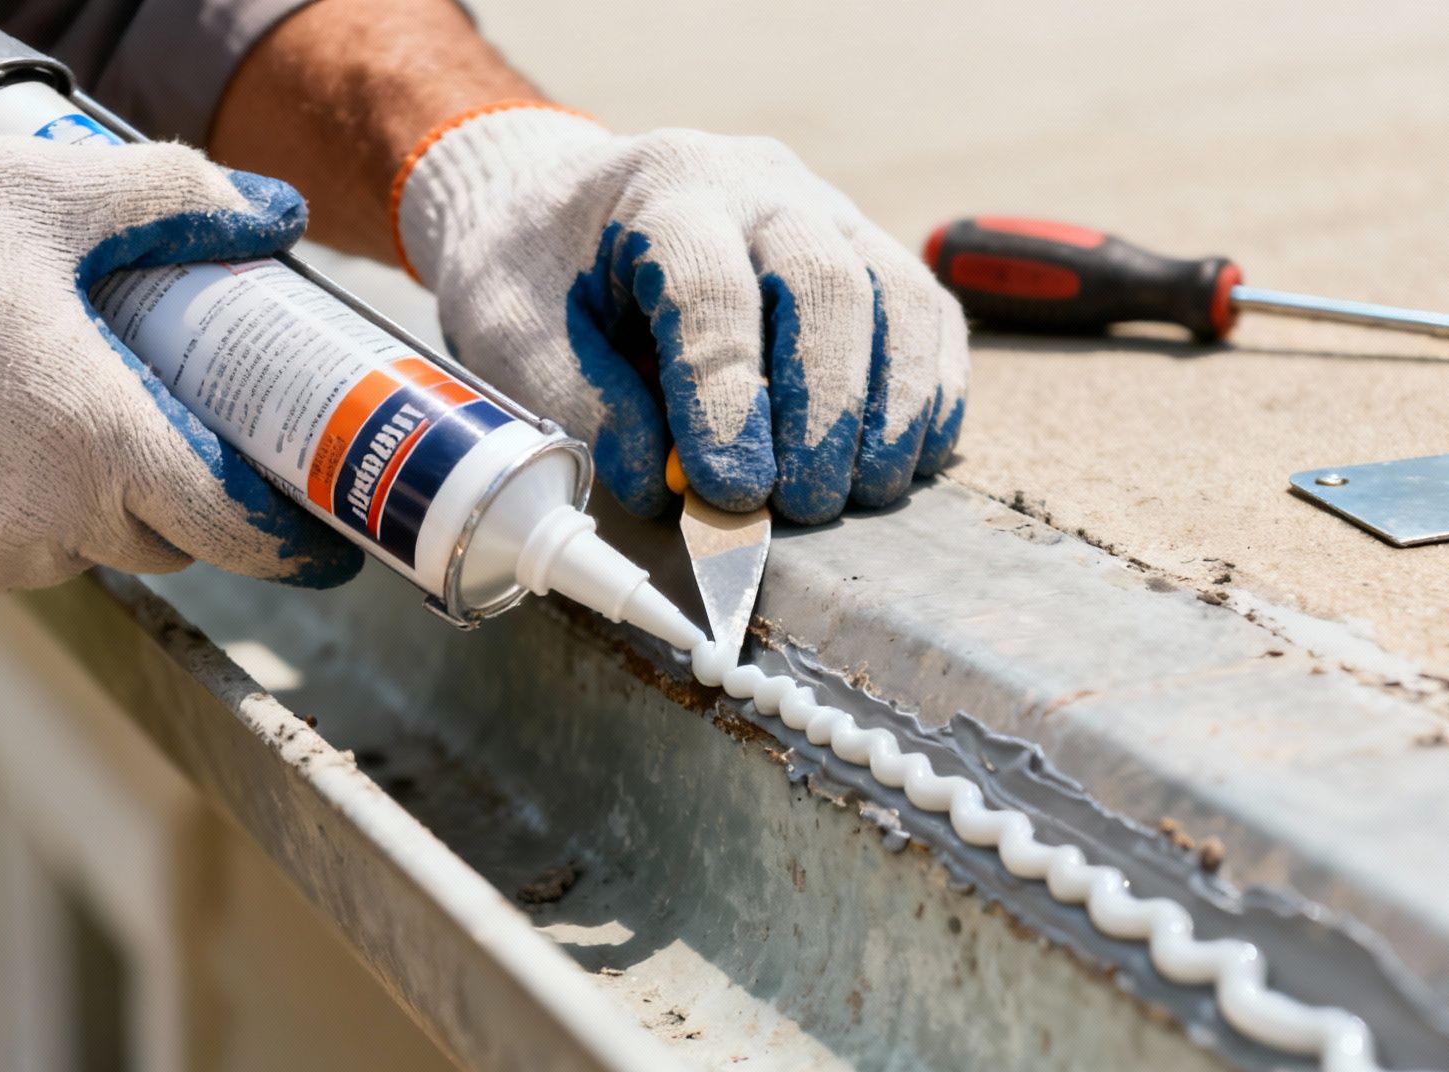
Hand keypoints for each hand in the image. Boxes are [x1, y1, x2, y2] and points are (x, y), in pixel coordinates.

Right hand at [0, 138, 359, 615]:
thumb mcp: (37, 197)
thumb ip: (166, 201)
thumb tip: (268, 214)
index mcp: (106, 448)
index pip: (234, 527)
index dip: (283, 537)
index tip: (312, 540)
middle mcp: (54, 528)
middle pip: (155, 533)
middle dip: (164, 486)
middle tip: (142, 417)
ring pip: (69, 547)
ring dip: (69, 498)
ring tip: (20, 410)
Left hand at [393, 103, 967, 522]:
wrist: (566, 213)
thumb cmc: (540, 279)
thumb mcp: (519, 338)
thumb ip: (589, 407)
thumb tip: (667, 489)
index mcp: (666, 192)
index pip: (713, 290)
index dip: (728, 398)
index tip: (728, 491)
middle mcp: (764, 188)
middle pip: (829, 286)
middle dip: (824, 413)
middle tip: (800, 507)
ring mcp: (832, 213)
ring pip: (900, 299)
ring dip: (889, 413)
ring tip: (857, 496)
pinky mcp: (871, 255)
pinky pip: (929, 320)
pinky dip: (925, 398)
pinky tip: (898, 463)